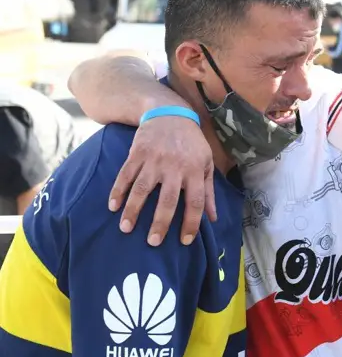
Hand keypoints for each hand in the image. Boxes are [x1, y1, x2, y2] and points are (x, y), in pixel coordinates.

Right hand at [109, 117, 215, 245]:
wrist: (170, 114)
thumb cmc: (192, 143)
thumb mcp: (207, 163)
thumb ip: (209, 192)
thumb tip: (214, 218)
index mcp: (196, 170)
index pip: (195, 202)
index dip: (191, 223)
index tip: (184, 241)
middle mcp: (175, 166)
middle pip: (167, 200)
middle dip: (160, 223)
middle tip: (153, 242)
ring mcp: (154, 160)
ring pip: (142, 189)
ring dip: (133, 210)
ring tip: (126, 229)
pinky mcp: (137, 153)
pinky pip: (125, 175)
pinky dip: (117, 191)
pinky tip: (113, 206)